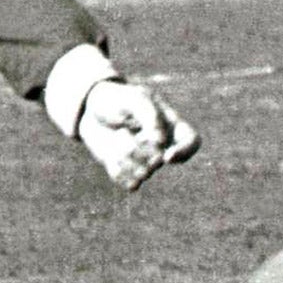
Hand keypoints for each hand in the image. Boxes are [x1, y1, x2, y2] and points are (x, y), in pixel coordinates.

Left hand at [78, 79, 199, 190]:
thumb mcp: (134, 98)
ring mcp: (147, 161)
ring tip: (116, 138)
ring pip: (144, 174)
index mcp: (171, 125)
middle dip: (138, 149)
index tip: (166, 156)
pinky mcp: (131, 173)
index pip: (192, 142)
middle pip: (160, 161)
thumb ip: (150, 115)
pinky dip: (117, 170)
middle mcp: (163, 146)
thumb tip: (160, 141)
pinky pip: (130, 184)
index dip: (185, 152)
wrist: (90, 111)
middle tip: (122, 131)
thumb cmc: (117, 99)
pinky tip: (110, 155)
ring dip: (124, 157)